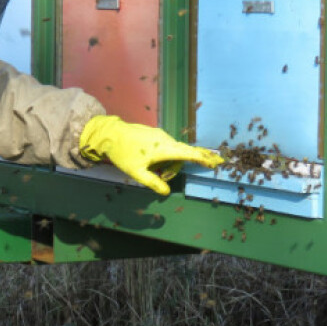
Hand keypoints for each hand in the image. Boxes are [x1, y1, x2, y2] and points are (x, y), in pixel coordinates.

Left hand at [79, 115, 223, 195]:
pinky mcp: (154, 134)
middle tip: (163, 178)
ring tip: (152, 172)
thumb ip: (153, 182)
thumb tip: (166, 192)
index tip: (217, 161)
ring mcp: (160, 135)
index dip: (204, 158)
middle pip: (181, 155)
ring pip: (173, 152)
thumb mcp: (136, 172)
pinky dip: (163, 157)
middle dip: (175, 168)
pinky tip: (150, 163)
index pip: (188, 153)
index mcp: (163, 148)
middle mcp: (165, 139)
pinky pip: (166, 147)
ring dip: (168, 164)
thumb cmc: (123, 153)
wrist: (109, 133)